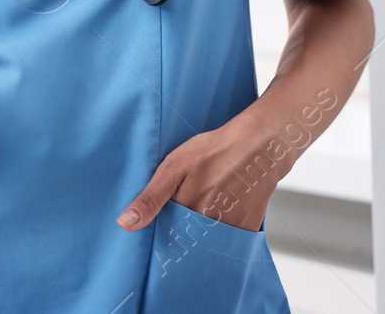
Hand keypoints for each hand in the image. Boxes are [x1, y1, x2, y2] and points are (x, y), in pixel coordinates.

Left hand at [116, 122, 278, 232]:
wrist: (259, 145)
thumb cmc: (213, 151)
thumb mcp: (174, 167)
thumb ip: (150, 198)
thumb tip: (125, 224)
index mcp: (185, 213)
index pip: (166, 234)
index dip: (163, 226)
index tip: (164, 217)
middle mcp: (208, 227)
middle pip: (187, 240)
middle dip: (183, 229)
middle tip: (192, 199)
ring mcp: (230, 230)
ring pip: (208, 241)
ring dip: (203, 230)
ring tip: (209, 200)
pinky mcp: (248, 230)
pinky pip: (229, 239)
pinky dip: (224, 229)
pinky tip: (225, 204)